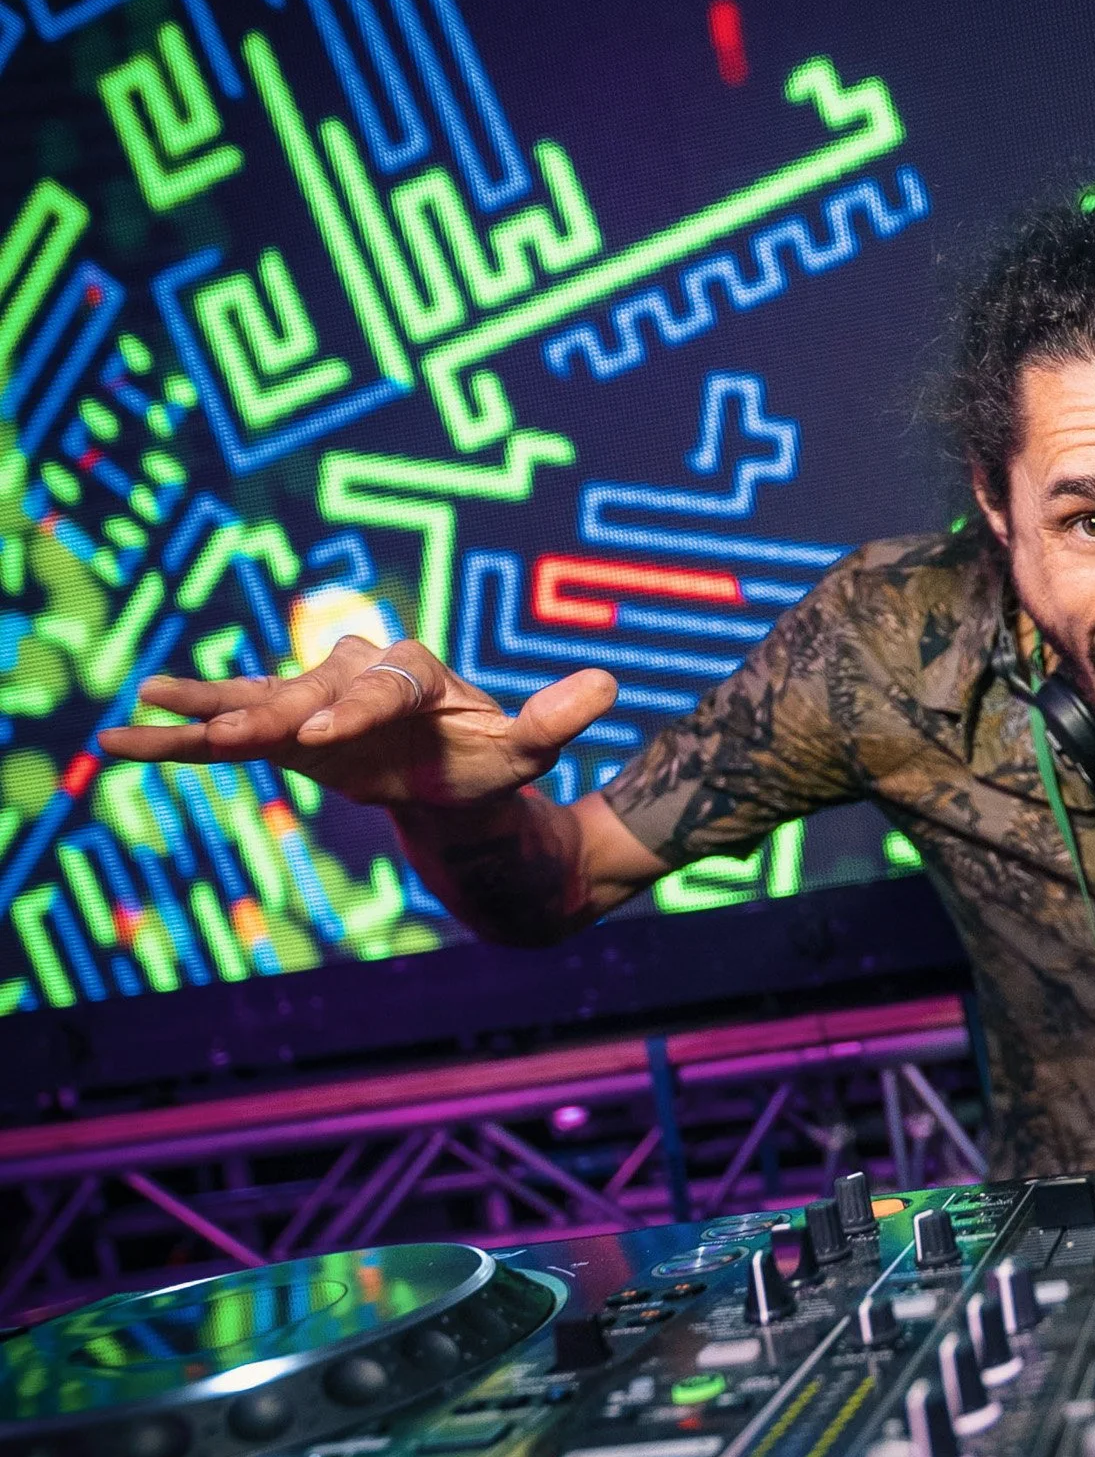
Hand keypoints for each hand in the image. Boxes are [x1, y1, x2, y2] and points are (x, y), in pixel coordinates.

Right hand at [99, 635, 618, 812]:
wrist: (457, 785)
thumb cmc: (492, 767)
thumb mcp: (530, 750)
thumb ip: (559, 719)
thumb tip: (610, 684)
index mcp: (414, 671)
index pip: (382, 687)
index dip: (354, 711)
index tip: (323, 738)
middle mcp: (356, 673)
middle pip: (309, 690)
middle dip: (271, 711)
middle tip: (229, 735)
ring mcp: (315, 700)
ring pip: (259, 702)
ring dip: (207, 709)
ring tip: (147, 703)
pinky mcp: (285, 731)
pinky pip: (229, 728)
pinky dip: (179, 733)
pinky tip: (121, 738)